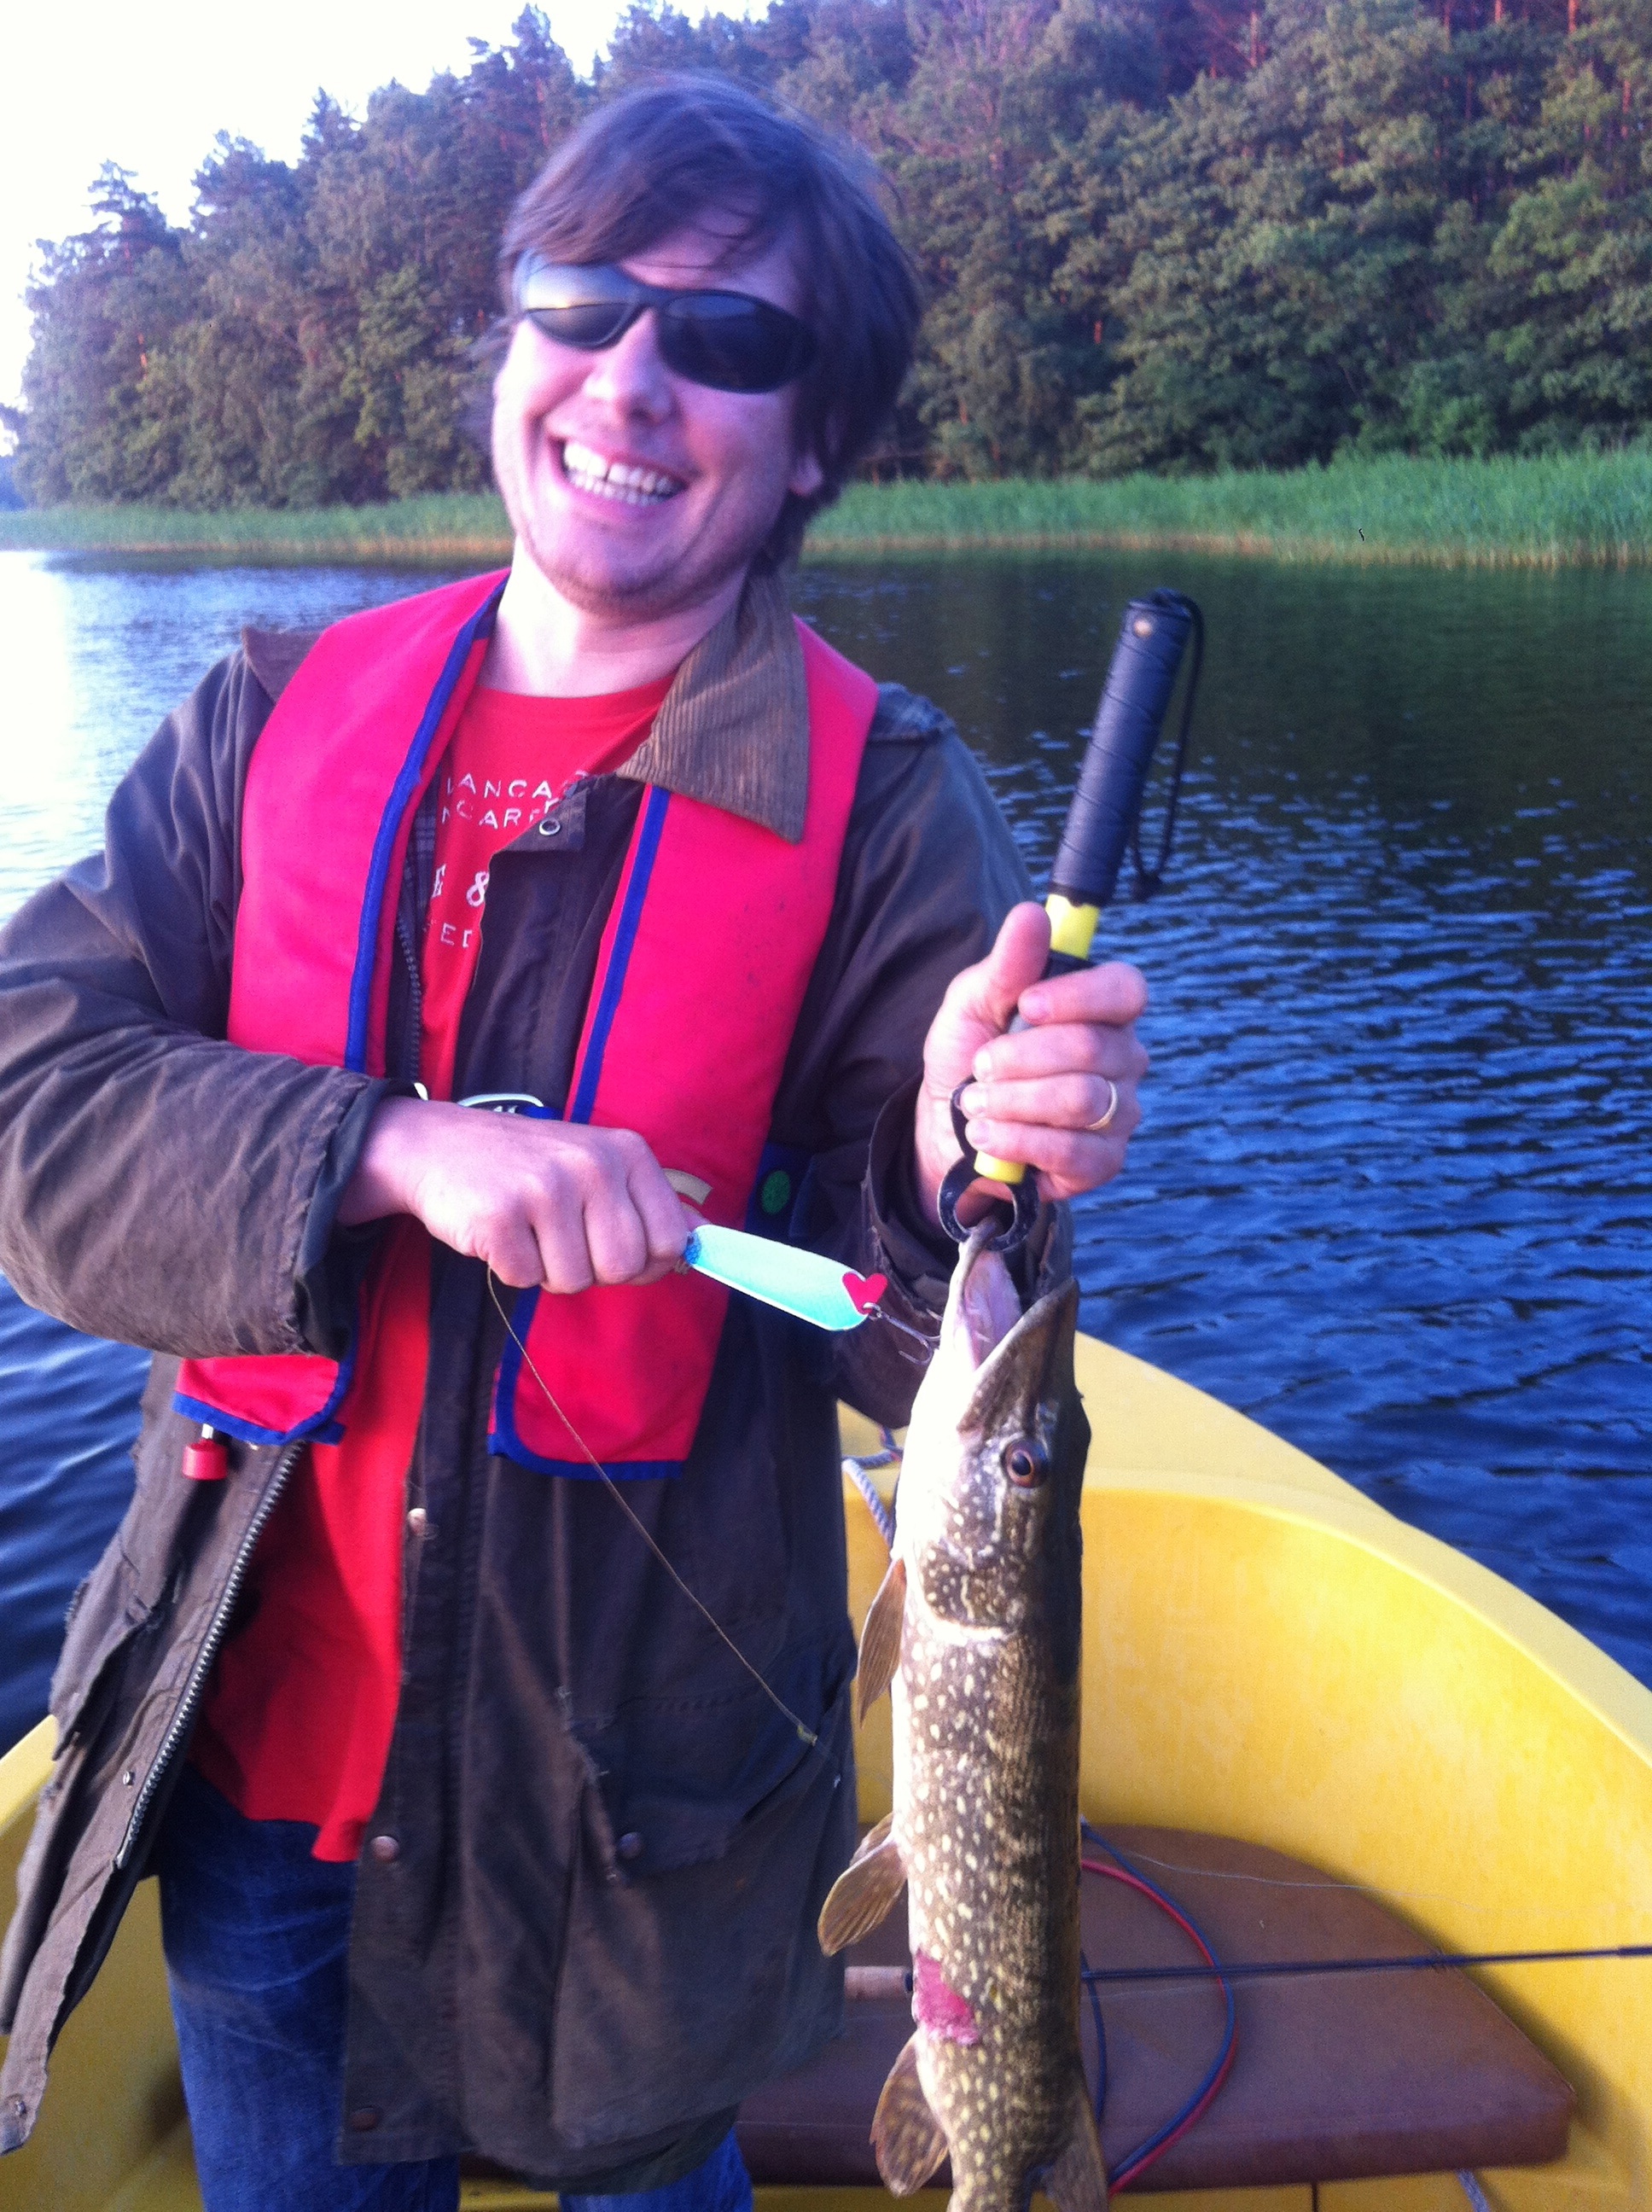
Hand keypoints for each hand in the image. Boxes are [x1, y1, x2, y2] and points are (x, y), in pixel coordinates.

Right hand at [338, 1098, 694, 1291]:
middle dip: (591, 1268)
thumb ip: (654, 1205)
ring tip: (528, 1228)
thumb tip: (709, 1244)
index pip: (670, 1241)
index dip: (642, 1260)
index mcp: (626, 1153)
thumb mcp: (599, 1167)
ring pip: (575, 1281)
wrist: (437, 1145)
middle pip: (624, 1268)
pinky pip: (525, 1280)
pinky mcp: (499, 1216)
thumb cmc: (528, 1167)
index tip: (609, 1243)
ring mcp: (544, 1188)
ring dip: (547, 1270)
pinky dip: (510, 1269)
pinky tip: (500, 1232)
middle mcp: (592, 1164)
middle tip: (558, 1234)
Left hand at [913, 902, 1148, 1224]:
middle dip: (1021, 1059)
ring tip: (974, 1103)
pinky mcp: (1103, 1161)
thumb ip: (1006, 964)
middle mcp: (1123, 1058)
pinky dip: (1018, 1142)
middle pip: (1094, 1049)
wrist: (947, 1129)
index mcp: (1101, 1010)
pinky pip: (1075, 1152)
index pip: (1126, 991)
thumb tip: (1033, 914)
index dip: (1079, 996)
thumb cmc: (969, 1055)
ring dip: (1013, 1101)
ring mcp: (1119, 1112)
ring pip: (1082, 1100)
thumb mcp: (972, 1003)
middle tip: (979, 1066)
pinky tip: (986, 1137)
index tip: (1027, 1005)